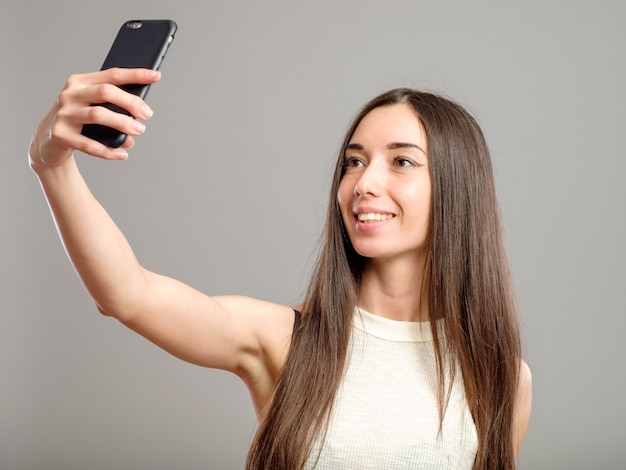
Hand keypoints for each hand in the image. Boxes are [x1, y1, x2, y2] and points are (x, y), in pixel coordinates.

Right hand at [29, 68, 160, 169]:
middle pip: (105, 92)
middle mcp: (70, 95)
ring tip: (139, 131)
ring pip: (98, 115)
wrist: (48, 141)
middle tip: (148, 114)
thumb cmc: (78, 121)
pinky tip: (122, 154)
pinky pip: (89, 144)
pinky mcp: (60, 134)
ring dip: (122, 124)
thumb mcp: (93, 108)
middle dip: (130, 102)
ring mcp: (63, 114)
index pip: (111, 75)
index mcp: (80, 82)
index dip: (135, 75)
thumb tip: (140, 118)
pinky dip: (108, 150)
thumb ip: (114, 108)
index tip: (155, 75)